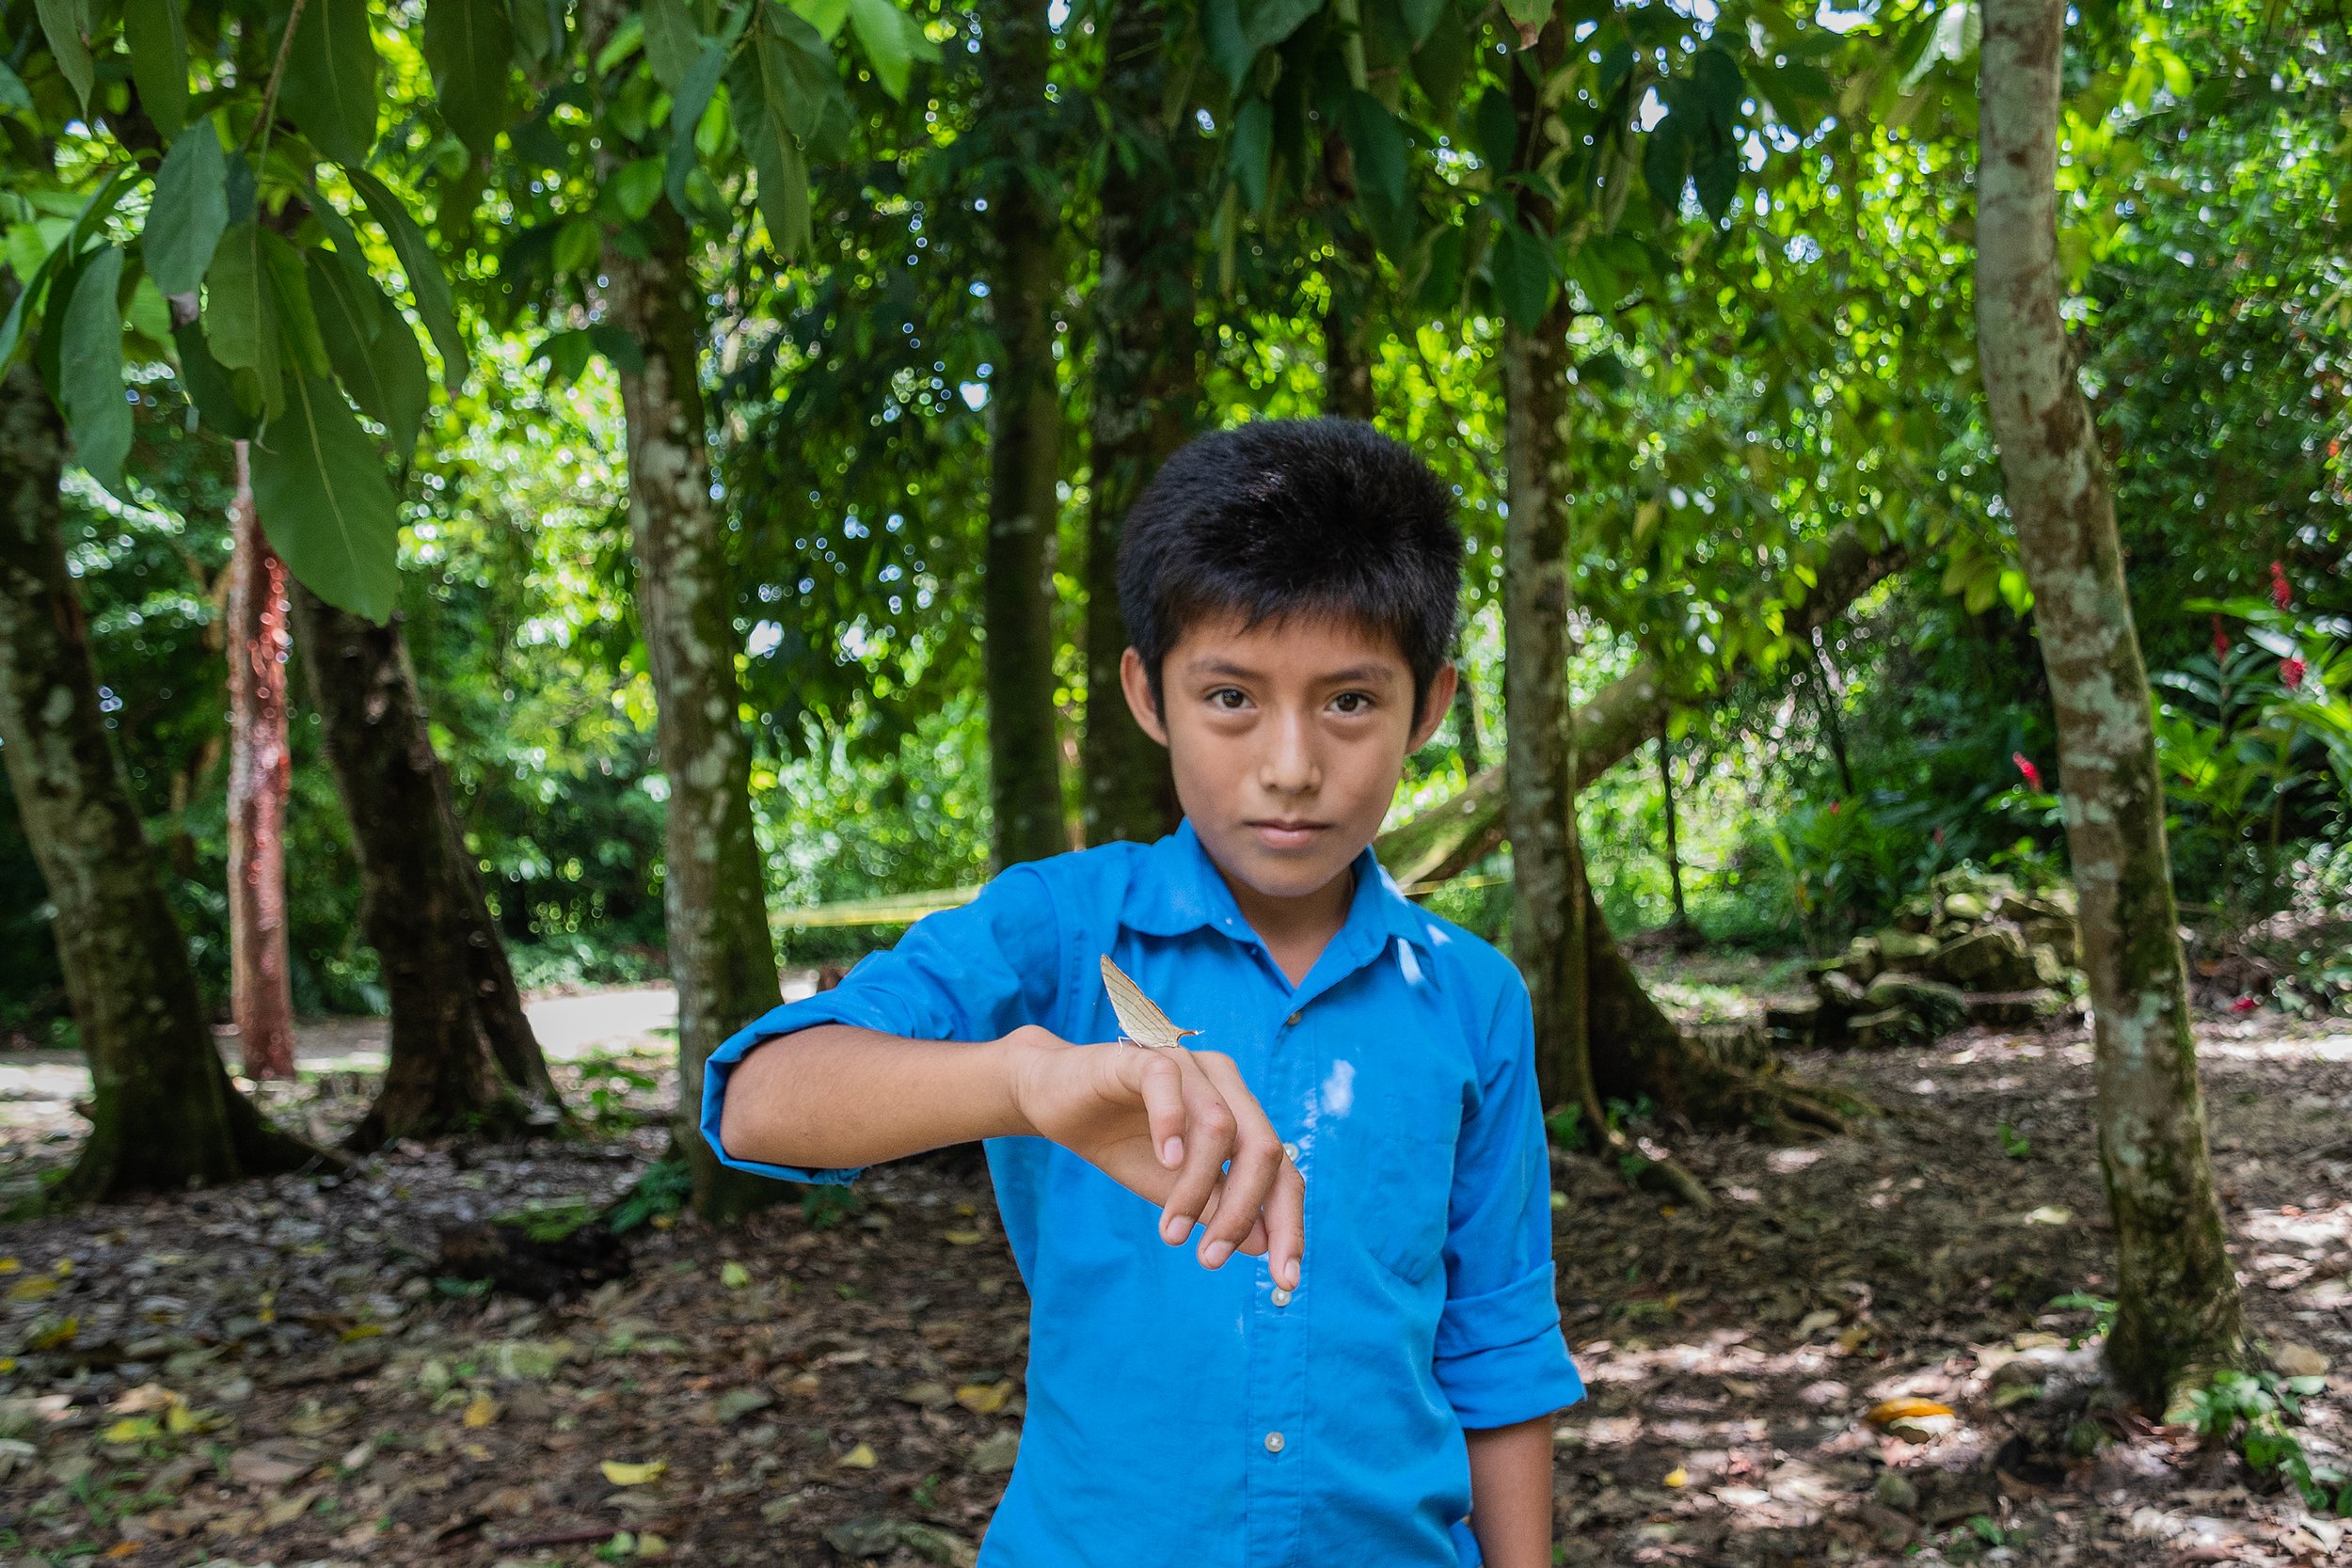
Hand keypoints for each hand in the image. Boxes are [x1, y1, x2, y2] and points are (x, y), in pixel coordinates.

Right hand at [1003, 1026, 1303, 1288]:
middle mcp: (1226, 1085)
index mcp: (1242, 1116)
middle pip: (1264, 1148)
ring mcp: (1188, 1065)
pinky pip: (1168, 1083)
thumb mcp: (1174, 1188)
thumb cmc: (1123, 1142)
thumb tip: (1264, 1246)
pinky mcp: (1143, 1057)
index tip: (1285, 1280)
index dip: (1290, 1225)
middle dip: (1244, 1211)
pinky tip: (1165, 1162)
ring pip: (1219, 1125)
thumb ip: (1218, 1207)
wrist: (1056, 1101)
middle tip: (1210, 1259)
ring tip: (1171, 1231)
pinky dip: (1171, 1125)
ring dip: (1197, 1188)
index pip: (1284, 1172)